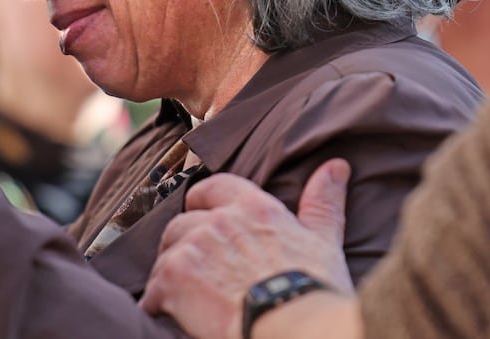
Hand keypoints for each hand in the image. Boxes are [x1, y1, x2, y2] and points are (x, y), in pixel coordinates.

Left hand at [140, 161, 354, 337]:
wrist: (295, 327)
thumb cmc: (314, 290)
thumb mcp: (324, 241)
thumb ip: (322, 202)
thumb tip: (336, 167)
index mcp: (253, 207)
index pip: (213, 187)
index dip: (203, 203)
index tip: (203, 217)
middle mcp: (218, 219)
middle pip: (182, 222)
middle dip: (185, 244)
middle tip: (197, 270)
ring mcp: (193, 246)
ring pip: (166, 253)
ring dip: (171, 273)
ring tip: (185, 295)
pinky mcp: (174, 276)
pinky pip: (153, 289)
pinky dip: (158, 303)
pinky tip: (170, 314)